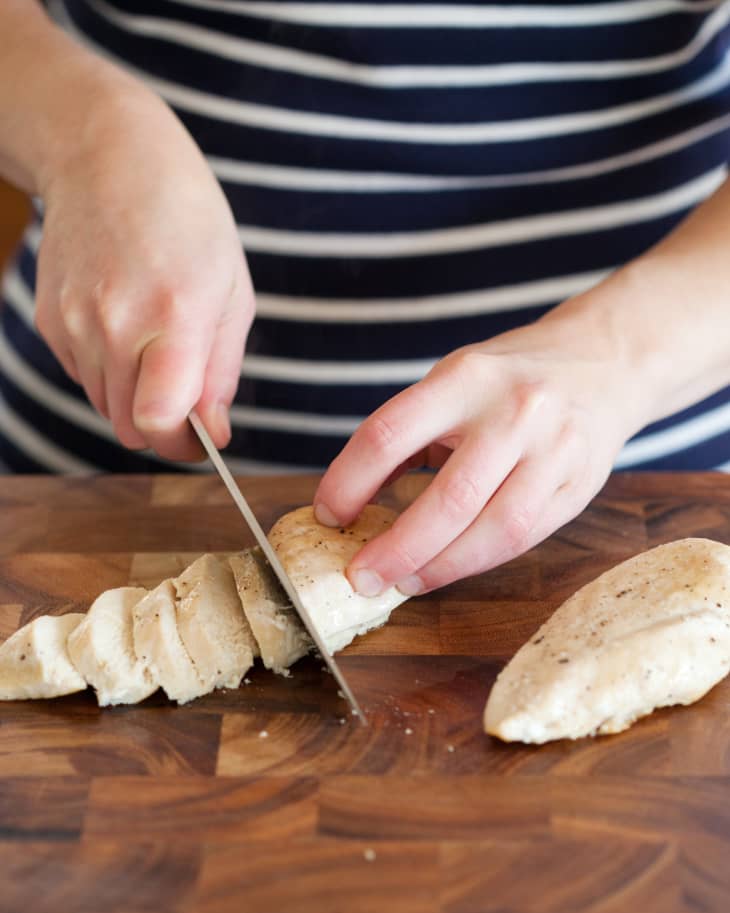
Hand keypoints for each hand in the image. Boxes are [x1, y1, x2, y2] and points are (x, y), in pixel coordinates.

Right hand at [34, 85, 253, 459]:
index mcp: (174, 315)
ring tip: (159, 347)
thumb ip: (222, 372)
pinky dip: (111, 372)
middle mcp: (115, 323)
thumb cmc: (189, 222)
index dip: (182, 446)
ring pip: (106, 407)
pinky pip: (84, 377)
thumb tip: (214, 433)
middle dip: (164, 430)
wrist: (110, 159)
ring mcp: (74, 322)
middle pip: (129, 428)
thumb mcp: (233, 293)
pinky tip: (127, 326)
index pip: (159, 421)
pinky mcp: (50, 320)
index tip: (202, 440)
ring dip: (137, 400)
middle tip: (189, 404)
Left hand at [314, 292, 648, 594]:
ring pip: (493, 529)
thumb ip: (411, 433)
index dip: (349, 481)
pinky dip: (478, 560)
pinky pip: (524, 538)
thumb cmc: (512, 376)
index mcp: (467, 377)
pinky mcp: (579, 486)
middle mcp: (515, 412)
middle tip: (361, 576)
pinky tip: (447, 568)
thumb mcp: (455, 379)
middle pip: (448, 498)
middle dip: (397, 548)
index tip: (329, 514)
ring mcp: (555, 451)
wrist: (607, 362)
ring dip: (440, 566)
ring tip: (402, 581)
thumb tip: (353, 496)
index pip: (390, 434)